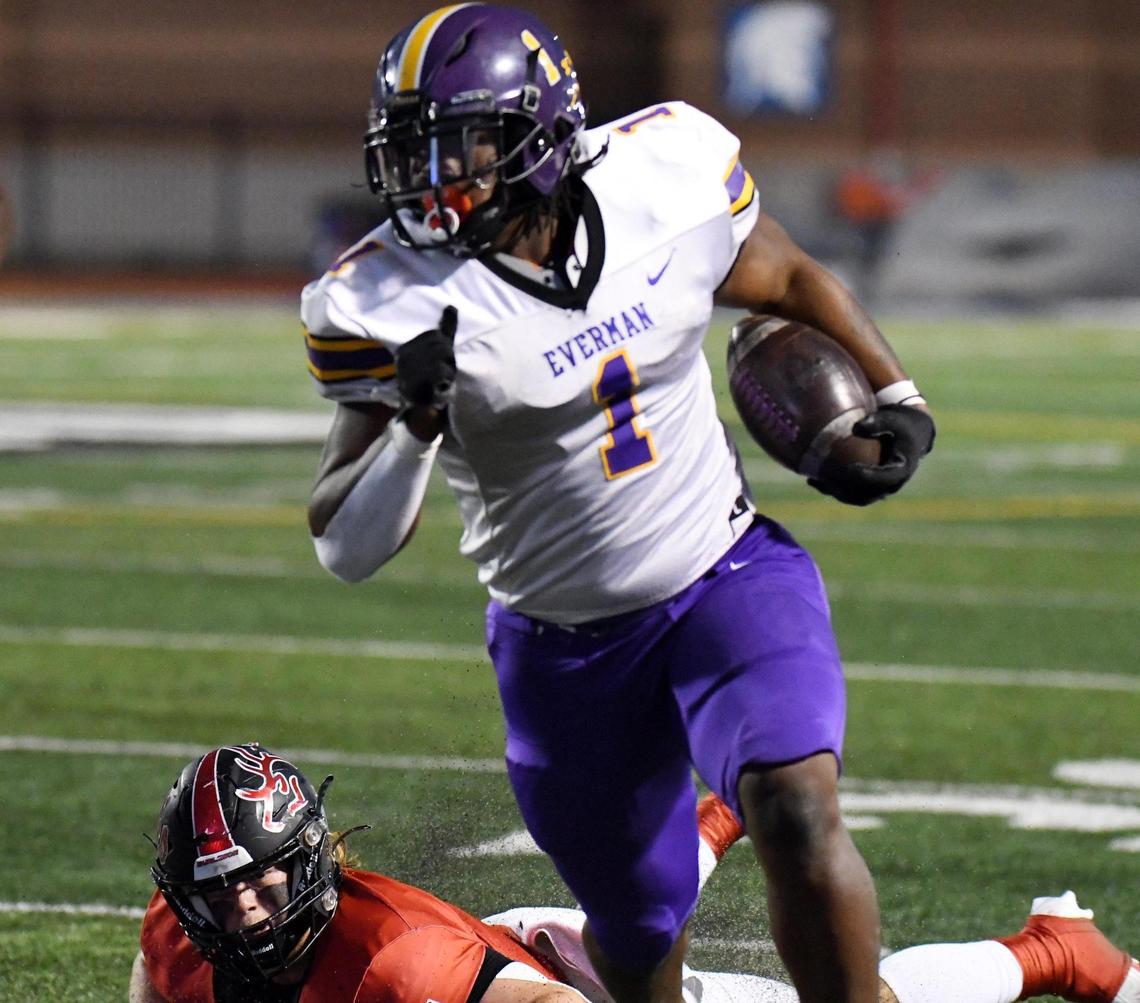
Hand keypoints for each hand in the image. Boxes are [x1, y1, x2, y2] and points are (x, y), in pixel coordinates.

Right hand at [395, 306, 457, 409]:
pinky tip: (442, 387)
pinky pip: (440, 373)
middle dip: (449, 359)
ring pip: (442, 358)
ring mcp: (407, 373)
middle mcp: (402, 358)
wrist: (423, 411)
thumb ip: (445, 330)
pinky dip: (447, 380)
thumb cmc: (432, 378)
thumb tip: (453, 306)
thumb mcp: (439, 351)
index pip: (435, 335)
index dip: (445, 348)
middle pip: (440, 345)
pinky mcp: (414, 386)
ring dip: (449, 371)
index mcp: (405, 349)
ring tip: (442, 381)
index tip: (442, 361)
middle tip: (444, 374)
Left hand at [808, 404, 935, 505]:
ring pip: (855, 497)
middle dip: (844, 486)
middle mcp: (891, 484)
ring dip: (835, 491)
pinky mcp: (868, 487)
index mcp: (901, 469)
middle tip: (825, 475)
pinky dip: (831, 489)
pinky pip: (848, 494)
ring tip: (814, 480)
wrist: (909, 435)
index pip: (883, 478)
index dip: (866, 476)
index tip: (850, 469)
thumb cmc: (901, 424)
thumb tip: (857, 426)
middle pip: (866, 493)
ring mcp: (879, 488)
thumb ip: (879, 421)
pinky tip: (813, 481)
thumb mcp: (894, 418)